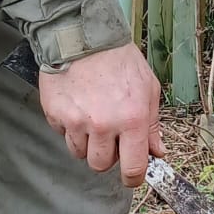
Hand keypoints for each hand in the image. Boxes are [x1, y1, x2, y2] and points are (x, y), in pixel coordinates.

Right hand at [38, 43, 163, 184]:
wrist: (84, 36)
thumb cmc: (120, 60)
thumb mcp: (148, 89)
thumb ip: (153, 124)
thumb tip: (158, 152)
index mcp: (132, 120)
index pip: (133, 167)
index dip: (133, 177)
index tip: (132, 176)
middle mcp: (104, 125)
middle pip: (101, 165)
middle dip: (107, 156)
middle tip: (109, 137)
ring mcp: (77, 122)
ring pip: (79, 153)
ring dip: (87, 143)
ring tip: (91, 119)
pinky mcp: (56, 115)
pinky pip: (63, 135)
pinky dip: (69, 127)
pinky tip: (77, 107)